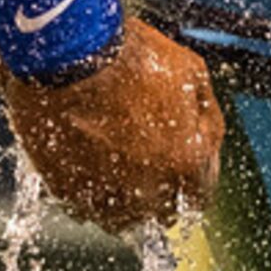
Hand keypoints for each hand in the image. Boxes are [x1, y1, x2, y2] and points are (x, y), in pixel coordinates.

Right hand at [3, 17, 220, 234]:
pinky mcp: (64, 189)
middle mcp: (147, 189)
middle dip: (160, 192)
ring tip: (114, 169)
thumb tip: (205, 138)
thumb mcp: (190, 72)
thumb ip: (206, 116)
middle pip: (161, 213)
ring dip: (122, 201)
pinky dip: (86, 194)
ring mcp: (103, 193)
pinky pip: (81, 208)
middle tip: (147, 164)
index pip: (199, 197)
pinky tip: (86, 167)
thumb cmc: (129, 56)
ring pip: (120, 220)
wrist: (69, 50)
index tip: (182, 172)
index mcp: (184, 162)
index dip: (193, 181)